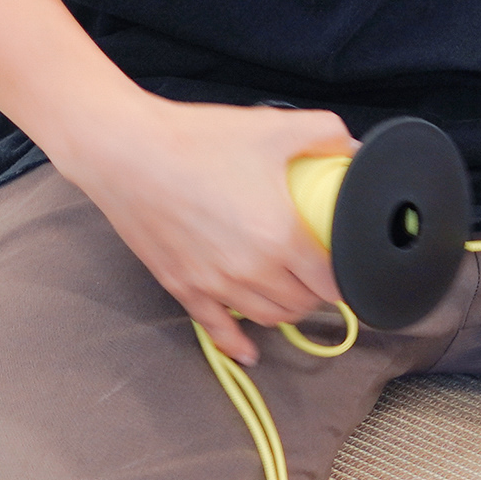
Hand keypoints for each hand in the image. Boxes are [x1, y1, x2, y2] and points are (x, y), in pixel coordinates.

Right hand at [55, 97, 353, 364]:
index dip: (344, 276)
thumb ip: (325, 135)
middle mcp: (252, 271)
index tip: (343, 266)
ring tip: (289, 292)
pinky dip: (239, 345)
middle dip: (317, 293)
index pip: (332, 282)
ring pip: (268, 319)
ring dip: (285, 310)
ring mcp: (216, 285)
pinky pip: (219, 331)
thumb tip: (353, 148)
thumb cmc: (197, 139)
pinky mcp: (184, 288)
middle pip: (302, 305)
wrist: (126, 152)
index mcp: (281, 237)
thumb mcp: (272, 127)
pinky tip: (249, 352)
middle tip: (317, 273)